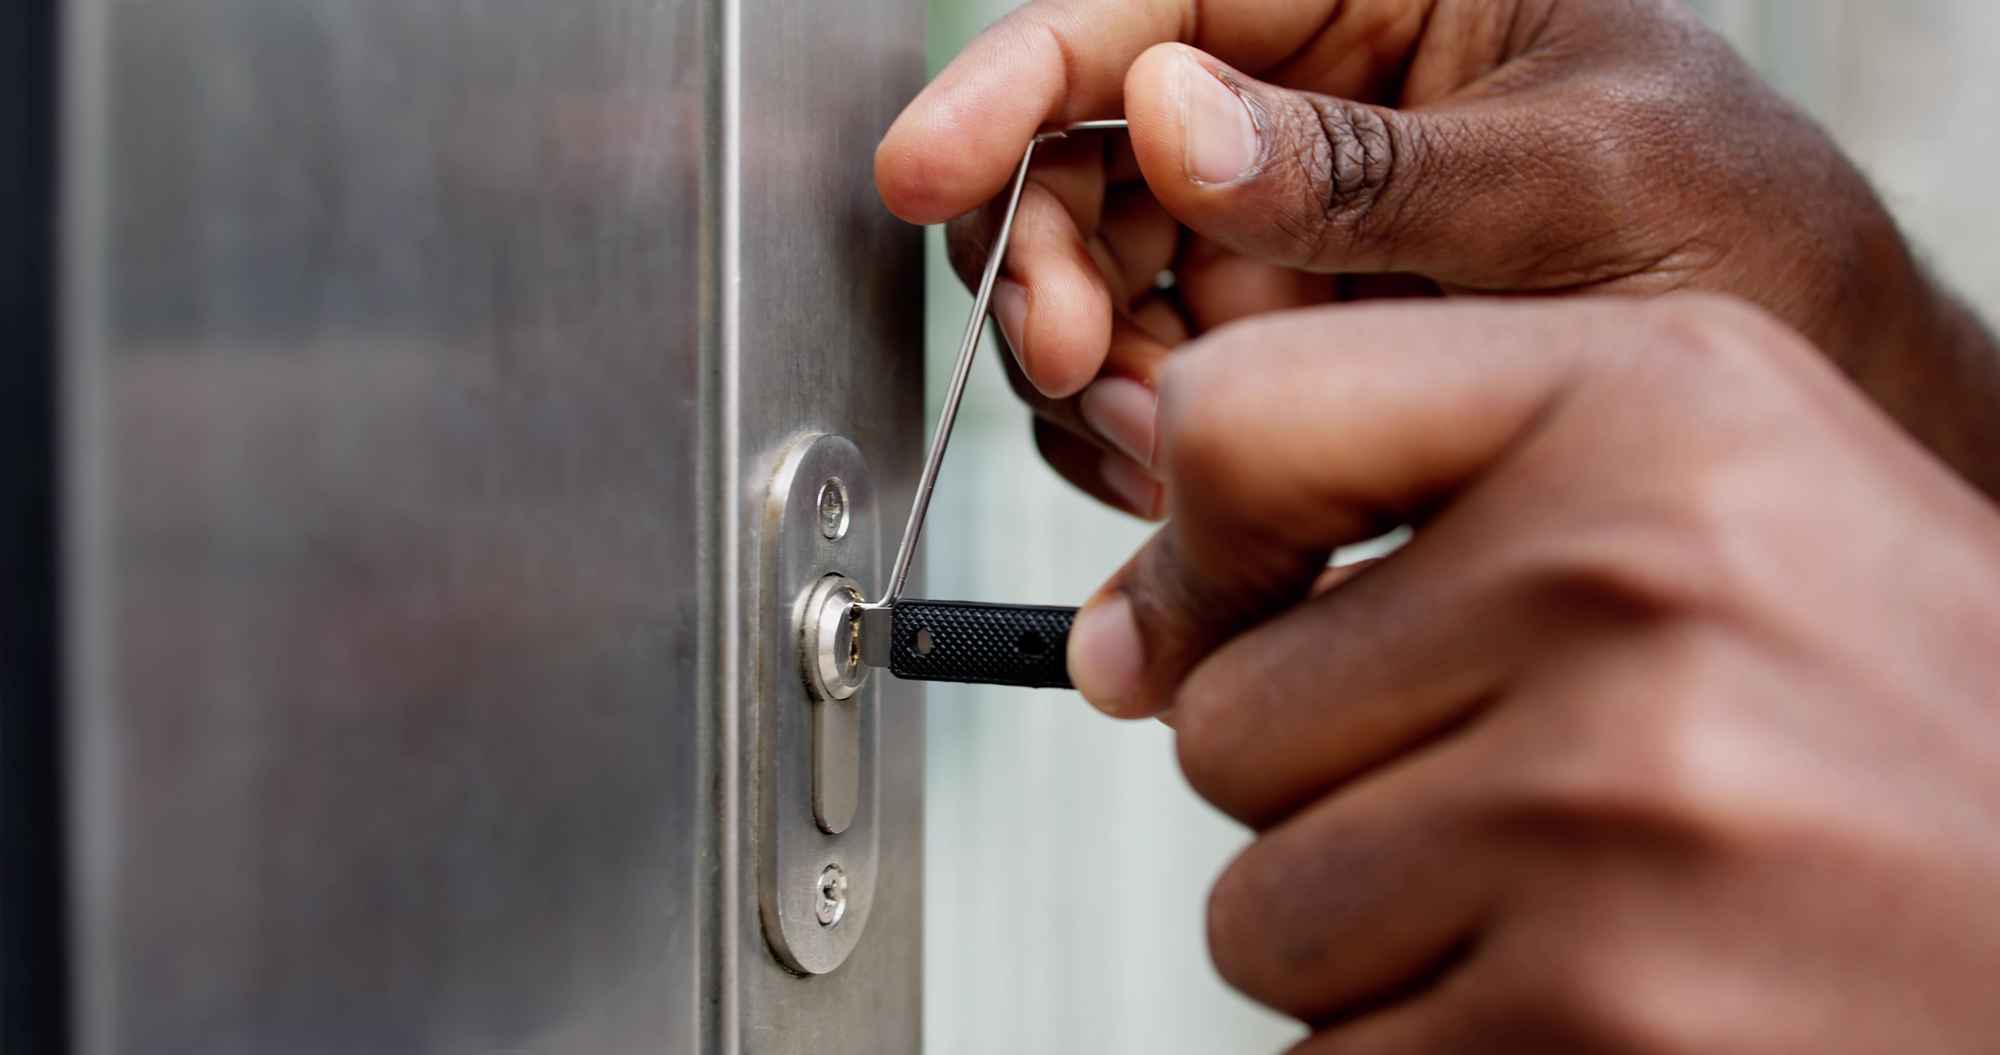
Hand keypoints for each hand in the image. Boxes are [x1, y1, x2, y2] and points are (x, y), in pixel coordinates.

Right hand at [878, 0, 1999, 509]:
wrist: (1818, 420)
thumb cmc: (1752, 248)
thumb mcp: (1581, 188)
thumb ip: (1369, 165)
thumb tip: (1175, 114)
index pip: (1151, 2)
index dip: (1017, 80)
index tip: (929, 168)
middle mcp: (1311, 108)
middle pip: (1088, 154)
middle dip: (1056, 264)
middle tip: (1083, 361)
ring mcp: (1285, 236)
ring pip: (1101, 284)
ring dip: (1096, 379)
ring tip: (1175, 448)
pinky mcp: (1281, 346)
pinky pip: (1150, 387)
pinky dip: (1137, 448)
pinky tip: (1190, 486)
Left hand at [1064, 293, 1999, 1050]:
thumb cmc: (1872, 702)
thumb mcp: (1697, 476)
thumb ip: (1398, 486)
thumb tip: (1118, 652)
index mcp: (1649, 416)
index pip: (1234, 425)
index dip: (1207, 551)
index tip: (1257, 614)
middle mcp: (1631, 599)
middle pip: (1224, 721)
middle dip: (1335, 784)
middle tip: (1532, 791)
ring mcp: (1611, 832)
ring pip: (1262, 915)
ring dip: (1380, 934)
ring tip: (1576, 901)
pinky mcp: (1594, 1034)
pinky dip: (1430, 1050)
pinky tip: (1590, 1000)